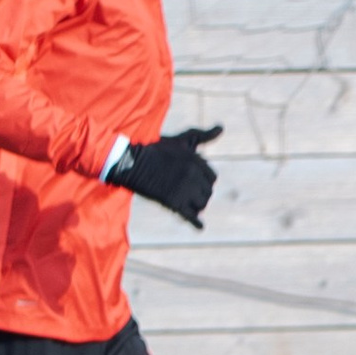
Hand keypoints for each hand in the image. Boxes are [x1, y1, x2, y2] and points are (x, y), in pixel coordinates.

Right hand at [106, 125, 221, 227]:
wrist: (133, 162)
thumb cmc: (157, 149)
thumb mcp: (182, 140)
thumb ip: (203, 136)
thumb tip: (222, 128)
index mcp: (196, 161)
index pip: (212, 178)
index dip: (204, 181)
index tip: (196, 182)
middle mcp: (193, 175)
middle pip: (208, 192)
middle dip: (201, 194)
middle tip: (190, 195)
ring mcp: (183, 190)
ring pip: (201, 204)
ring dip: (197, 206)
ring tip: (189, 205)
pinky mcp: (173, 202)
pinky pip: (190, 216)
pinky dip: (196, 223)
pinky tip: (200, 226)